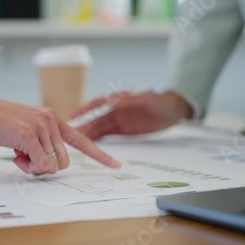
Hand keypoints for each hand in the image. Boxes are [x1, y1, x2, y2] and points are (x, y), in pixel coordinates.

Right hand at [0, 74, 121, 175]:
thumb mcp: (26, 129)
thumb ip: (41, 142)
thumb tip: (47, 164)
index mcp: (53, 119)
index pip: (82, 140)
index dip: (100, 155)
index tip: (116, 166)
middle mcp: (52, 120)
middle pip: (64, 162)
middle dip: (45, 168)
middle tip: (25, 159)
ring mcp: (42, 126)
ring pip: (53, 166)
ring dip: (35, 168)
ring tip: (19, 154)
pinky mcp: (30, 134)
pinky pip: (40, 165)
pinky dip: (28, 167)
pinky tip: (14, 154)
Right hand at [70, 91, 193, 139]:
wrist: (174, 111)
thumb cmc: (162, 102)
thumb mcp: (147, 99)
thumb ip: (129, 100)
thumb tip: (110, 100)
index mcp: (119, 98)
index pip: (97, 104)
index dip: (84, 110)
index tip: (73, 117)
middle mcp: (115, 109)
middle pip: (95, 117)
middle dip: (82, 125)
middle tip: (70, 135)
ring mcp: (117, 119)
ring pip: (98, 127)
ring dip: (87, 134)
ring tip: (75, 143)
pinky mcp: (122, 129)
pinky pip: (106, 134)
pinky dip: (96, 139)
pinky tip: (88, 146)